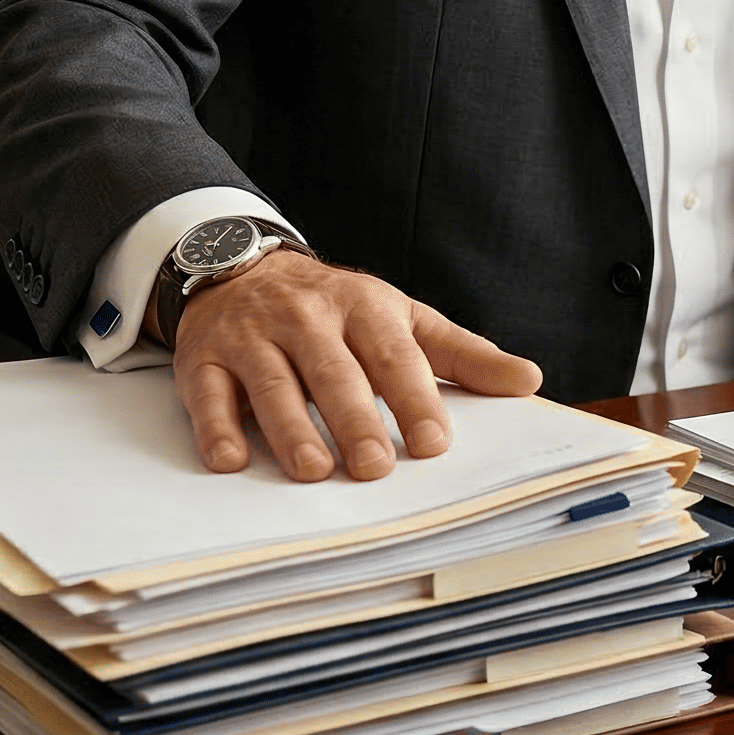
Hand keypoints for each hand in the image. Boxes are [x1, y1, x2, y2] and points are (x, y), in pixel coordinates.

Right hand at [169, 252, 543, 481]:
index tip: (433, 442)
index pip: (393, 355)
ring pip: (271, 383)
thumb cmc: (336, 308)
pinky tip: (229, 459)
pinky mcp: (203, 356)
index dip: (413, 398)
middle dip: (353, 419)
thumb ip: (463, 356)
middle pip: (333, 371)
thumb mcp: (403, 318)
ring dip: (290, 428)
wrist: (241, 264)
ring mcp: (251, 337)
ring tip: (312, 470)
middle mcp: (306, 318)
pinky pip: (207, 391)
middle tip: (373, 467)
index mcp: (363, 308)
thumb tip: (530, 382)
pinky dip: (215, 425)